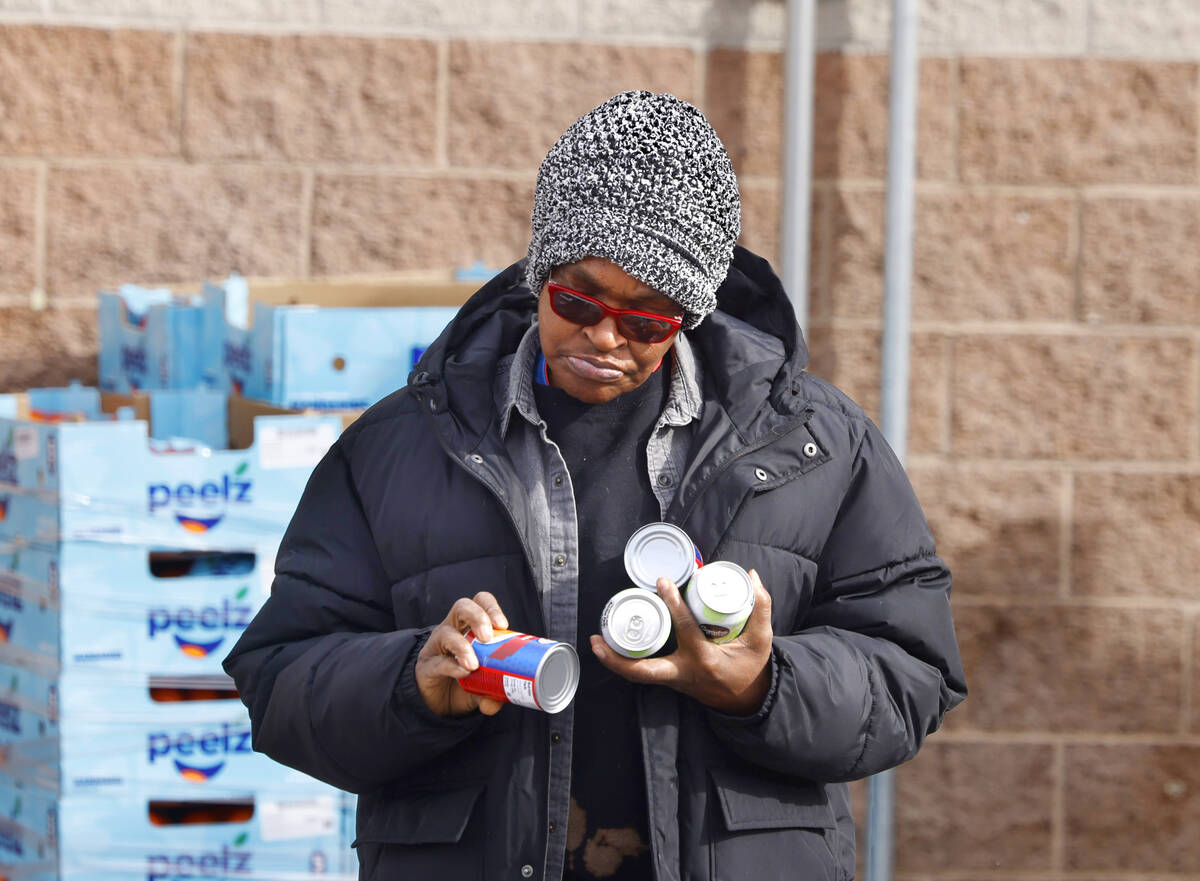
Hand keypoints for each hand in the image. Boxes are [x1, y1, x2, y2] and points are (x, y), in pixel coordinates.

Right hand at [415, 591, 509, 717]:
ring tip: (474, 664)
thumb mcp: (484, 685)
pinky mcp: (426, 666)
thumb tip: (497, 702)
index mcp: (470, 626)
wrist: (437, 702)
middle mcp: (452, 629)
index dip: (491, 608)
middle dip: (477, 617)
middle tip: (487, 637)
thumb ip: (493, 691)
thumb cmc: (464, 682)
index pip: (480, 602)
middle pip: (462, 607)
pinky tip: (463, 674)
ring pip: (446, 633)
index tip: (503, 625)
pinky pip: (437, 661)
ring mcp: (437, 646)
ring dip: (463, 647)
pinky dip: (452, 667)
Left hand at [591, 570, 772, 715]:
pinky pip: (643, 673)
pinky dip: (625, 662)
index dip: (673, 603)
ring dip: (613, 661)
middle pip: (642, 670)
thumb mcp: (762, 640)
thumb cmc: (752, 669)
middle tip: (598, 637)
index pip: (684, 628)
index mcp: (705, 659)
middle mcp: (683, 673)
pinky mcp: (671, 681)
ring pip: (637, 675)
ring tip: (595, 641)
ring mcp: (674, 681)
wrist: (748, 701)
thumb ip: (760, 607)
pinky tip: (612, 647)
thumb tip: (751, 575)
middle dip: (616, 657)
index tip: (662, 582)